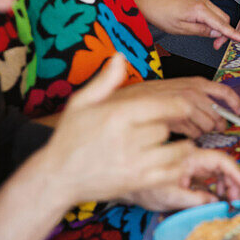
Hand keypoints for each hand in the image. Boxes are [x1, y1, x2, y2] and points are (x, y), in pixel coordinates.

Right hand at [43, 55, 236, 207]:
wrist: (57, 177)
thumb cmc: (70, 137)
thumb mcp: (81, 103)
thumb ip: (105, 80)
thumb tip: (120, 56)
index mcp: (117, 115)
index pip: (164, 106)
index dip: (179, 106)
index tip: (182, 107)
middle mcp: (127, 138)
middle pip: (166, 128)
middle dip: (166, 128)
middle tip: (158, 129)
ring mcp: (133, 163)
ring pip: (174, 151)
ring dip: (177, 148)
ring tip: (171, 145)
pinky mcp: (137, 182)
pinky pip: (171, 173)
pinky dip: (177, 169)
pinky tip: (170, 163)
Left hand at [124, 147, 239, 211]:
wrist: (132, 187)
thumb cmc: (147, 190)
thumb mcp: (171, 198)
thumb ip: (194, 199)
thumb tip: (215, 202)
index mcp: (189, 158)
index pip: (219, 160)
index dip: (235, 172)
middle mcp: (194, 158)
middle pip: (222, 164)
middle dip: (234, 181)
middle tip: (239, 199)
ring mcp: (194, 164)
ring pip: (219, 170)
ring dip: (228, 184)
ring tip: (231, 200)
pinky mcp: (192, 172)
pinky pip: (211, 176)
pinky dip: (219, 186)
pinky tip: (221, 197)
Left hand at [138, 0, 239, 49]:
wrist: (148, 1)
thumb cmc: (160, 14)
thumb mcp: (181, 29)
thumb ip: (202, 32)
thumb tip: (217, 35)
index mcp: (200, 9)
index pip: (222, 24)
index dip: (234, 34)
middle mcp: (203, 1)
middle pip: (224, 18)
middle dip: (224, 33)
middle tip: (216, 46)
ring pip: (219, 14)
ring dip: (218, 27)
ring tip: (209, 38)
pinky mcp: (197, 0)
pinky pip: (211, 11)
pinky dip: (212, 21)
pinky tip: (204, 28)